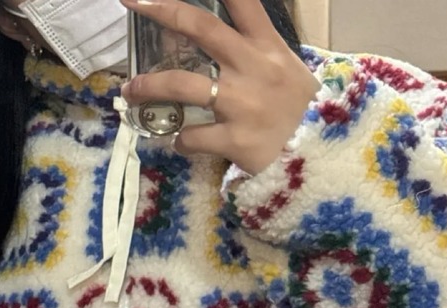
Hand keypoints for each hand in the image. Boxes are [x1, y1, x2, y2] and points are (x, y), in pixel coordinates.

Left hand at [120, 0, 319, 173]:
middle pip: (202, 29)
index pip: (242, 2)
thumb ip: (252, 49)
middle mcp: (252, 67)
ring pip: (183, 85)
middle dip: (163, 11)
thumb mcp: (283, 67)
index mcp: (266, 46)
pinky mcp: (235, 139)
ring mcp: (242, 104)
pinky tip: (181, 142)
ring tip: (131, 91)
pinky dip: (180, 140)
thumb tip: (209, 37)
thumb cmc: (294, 106)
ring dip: (150, 86)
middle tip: (132, 2)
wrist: (315, 153)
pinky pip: (193, 137)